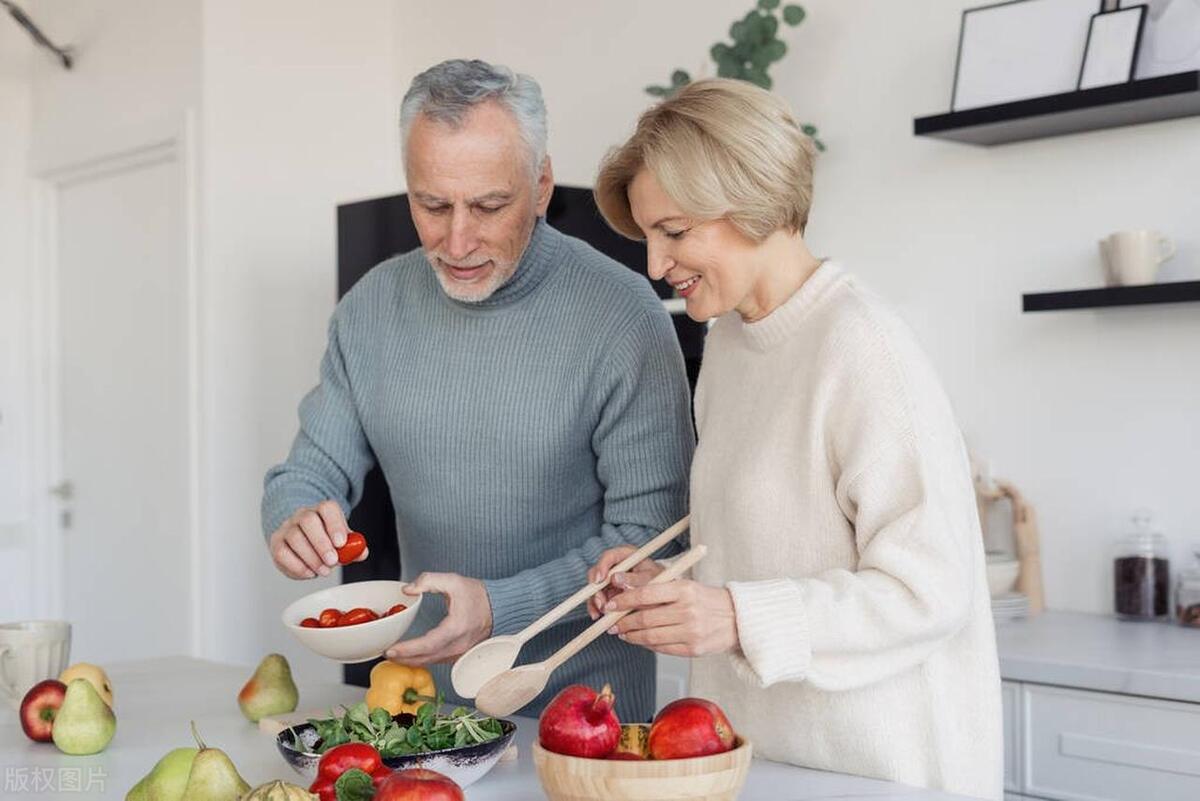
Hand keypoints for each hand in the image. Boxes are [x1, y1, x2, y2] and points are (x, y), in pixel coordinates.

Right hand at [268, 500, 368, 578]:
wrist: (304, 540)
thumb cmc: (326, 540)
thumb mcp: (342, 542)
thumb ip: (353, 547)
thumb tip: (361, 552)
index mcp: (322, 510)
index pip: (327, 509)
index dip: (335, 525)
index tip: (341, 543)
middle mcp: (303, 515)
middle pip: (308, 521)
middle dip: (322, 544)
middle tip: (332, 561)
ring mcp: (287, 527)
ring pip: (295, 538)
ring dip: (311, 558)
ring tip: (324, 570)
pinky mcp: (277, 543)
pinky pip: (282, 553)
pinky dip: (297, 566)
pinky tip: (309, 572)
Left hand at [385, 572, 492, 665]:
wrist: (499, 607)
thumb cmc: (478, 594)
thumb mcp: (453, 581)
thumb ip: (429, 580)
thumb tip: (408, 589)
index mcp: (455, 629)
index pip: (427, 645)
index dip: (407, 650)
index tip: (390, 650)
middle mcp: (458, 646)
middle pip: (425, 659)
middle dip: (402, 659)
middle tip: (384, 653)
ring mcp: (460, 653)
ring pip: (431, 662)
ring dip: (411, 661)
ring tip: (394, 655)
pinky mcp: (460, 655)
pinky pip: (438, 661)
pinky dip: (422, 660)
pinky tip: (412, 656)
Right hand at [586, 545, 664, 619]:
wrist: (664, 593)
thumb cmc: (660, 581)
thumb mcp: (650, 579)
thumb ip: (634, 579)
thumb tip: (615, 578)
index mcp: (626, 555)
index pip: (609, 556)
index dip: (601, 567)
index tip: (599, 580)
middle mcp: (615, 566)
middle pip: (598, 573)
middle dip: (596, 589)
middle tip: (601, 603)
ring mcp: (610, 579)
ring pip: (595, 588)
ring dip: (595, 601)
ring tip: (599, 613)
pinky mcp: (609, 592)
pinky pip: (598, 599)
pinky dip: (596, 607)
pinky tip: (597, 616)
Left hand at [604, 579, 739, 657]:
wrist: (736, 618)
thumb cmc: (705, 600)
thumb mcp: (686, 586)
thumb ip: (659, 591)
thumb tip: (626, 598)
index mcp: (684, 589)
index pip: (645, 594)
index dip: (623, 600)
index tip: (610, 604)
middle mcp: (687, 610)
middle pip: (644, 618)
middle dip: (622, 622)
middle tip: (611, 622)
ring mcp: (691, 631)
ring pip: (650, 636)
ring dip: (631, 636)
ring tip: (622, 633)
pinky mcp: (693, 649)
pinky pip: (661, 648)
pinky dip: (646, 645)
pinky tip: (639, 640)